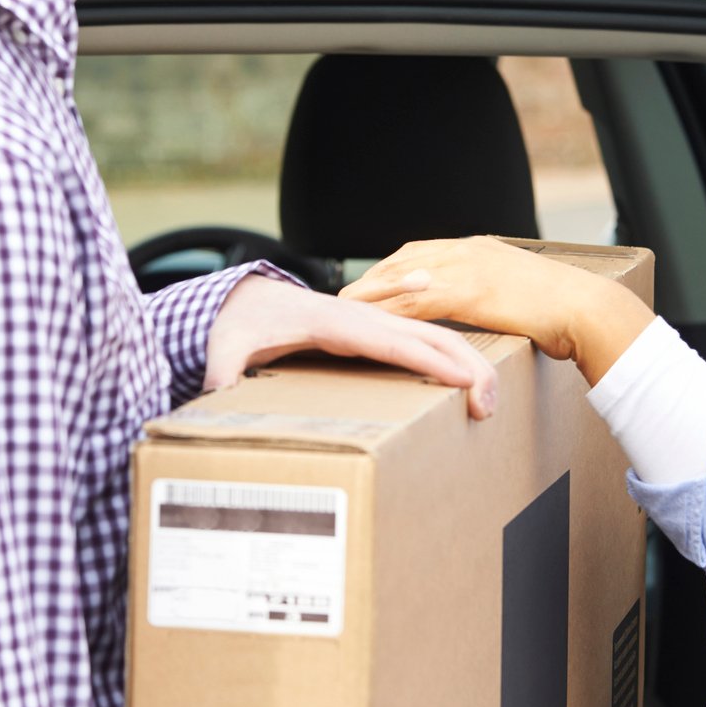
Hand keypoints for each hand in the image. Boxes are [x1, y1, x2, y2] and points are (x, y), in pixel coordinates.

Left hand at [204, 275, 499, 417]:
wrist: (240, 300)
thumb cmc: (236, 325)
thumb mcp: (223, 348)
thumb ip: (220, 371)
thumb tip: (215, 394)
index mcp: (330, 322)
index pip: (390, 341)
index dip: (429, 360)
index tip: (464, 381)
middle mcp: (359, 317)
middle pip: (427, 333)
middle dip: (465, 365)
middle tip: (490, 405)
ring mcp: (371, 321)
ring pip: (433, 334)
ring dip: (466, 362)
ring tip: (490, 401)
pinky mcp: (374, 331)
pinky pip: (422, 340)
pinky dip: (452, 357)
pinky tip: (469, 380)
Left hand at [340, 236, 654, 384]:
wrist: (587, 310)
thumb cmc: (565, 310)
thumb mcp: (522, 293)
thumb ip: (497, 295)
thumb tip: (487, 310)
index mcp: (481, 248)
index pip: (423, 251)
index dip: (392, 268)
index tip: (370, 282)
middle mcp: (469, 250)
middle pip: (405, 259)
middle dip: (373, 278)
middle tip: (346, 296)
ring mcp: (468, 267)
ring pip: (404, 277)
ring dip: (371, 293)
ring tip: (346, 309)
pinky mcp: (469, 291)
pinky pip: (417, 299)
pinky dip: (390, 308)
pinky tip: (371, 321)